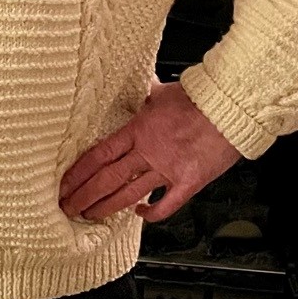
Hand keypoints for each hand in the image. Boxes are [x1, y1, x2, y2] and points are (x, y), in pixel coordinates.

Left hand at [58, 78, 240, 223]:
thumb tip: (137, 83)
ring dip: (107, 207)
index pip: (99, 155)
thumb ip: (145, 93)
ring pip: (129, 194)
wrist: (233, 107)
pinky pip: (166, 204)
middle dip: (84, 196)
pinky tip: (140, 215)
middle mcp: (149, 151)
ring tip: (90, 215)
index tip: (64, 185)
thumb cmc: (202, 97)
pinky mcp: (189, 182)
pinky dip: (151, 213)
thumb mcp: (163, 91)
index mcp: (139, 129)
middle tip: (68, 208)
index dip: (78, 173)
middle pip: (107, 179)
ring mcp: (168, 169)